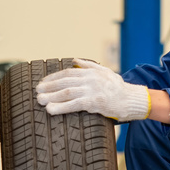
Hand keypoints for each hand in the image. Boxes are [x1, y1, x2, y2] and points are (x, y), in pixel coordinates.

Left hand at [36, 59, 150, 121]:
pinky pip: (74, 104)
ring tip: (40, 101)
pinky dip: (61, 107)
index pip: (68, 72)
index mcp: (91, 71)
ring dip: (51, 97)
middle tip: (37, 92)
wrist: (133, 100)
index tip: (42, 83)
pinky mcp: (95, 102)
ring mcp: (93, 90)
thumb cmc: (118, 88)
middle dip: (48, 87)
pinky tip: (51, 110)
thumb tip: (75, 59)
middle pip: (64, 81)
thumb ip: (89, 65)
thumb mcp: (105, 72)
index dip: (53, 78)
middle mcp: (90, 79)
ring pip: (67, 92)